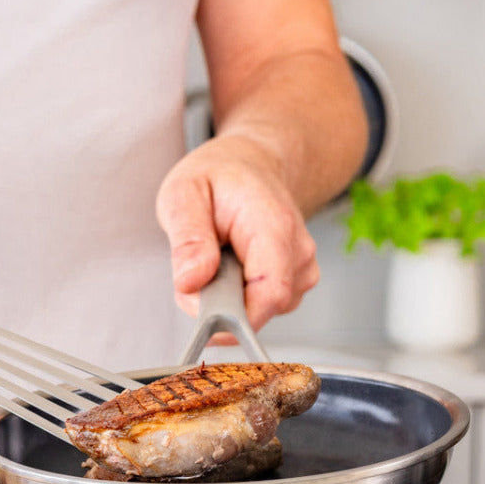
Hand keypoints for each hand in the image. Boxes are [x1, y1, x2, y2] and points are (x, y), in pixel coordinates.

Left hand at [156, 133, 319, 333]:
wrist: (251, 164)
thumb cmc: (218, 177)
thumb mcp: (183, 194)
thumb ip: (187, 239)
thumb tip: (191, 282)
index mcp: (273, 225)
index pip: (270, 293)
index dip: (234, 318)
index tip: (201, 319)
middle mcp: (298, 249)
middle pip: (263, 307)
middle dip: (220, 306)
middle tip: (194, 273)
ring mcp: (301, 267)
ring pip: (261, 311)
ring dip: (228, 299)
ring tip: (214, 260)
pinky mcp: (296, 280)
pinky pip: (263, 307)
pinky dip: (239, 297)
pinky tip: (231, 268)